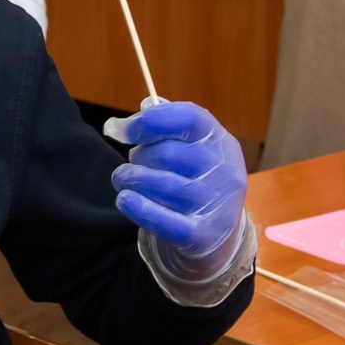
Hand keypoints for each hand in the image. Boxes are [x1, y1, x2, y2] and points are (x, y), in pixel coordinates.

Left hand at [106, 100, 248, 280]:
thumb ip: (171, 125)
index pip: (188, 118)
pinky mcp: (200, 235)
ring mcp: (215, 205)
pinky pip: (161, 219)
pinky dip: (137, 207)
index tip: (119, 128)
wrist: (220, 234)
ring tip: (122, 179)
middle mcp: (224, 172)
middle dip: (138, 156)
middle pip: (167, 153)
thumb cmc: (199, 181)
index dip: (148, 121)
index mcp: (222, 142)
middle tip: (132, 163)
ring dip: (131, 179)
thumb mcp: (197, 149)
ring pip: (159, 185)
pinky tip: (124, 199)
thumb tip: (143, 109)